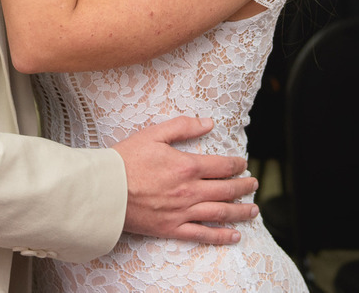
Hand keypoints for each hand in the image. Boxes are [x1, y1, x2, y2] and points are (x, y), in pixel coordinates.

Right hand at [113, 116, 257, 244]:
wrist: (104, 190)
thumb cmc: (125, 160)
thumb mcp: (153, 134)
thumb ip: (183, 126)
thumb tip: (208, 123)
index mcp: (186, 166)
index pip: (222, 165)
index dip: (236, 164)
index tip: (243, 164)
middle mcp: (189, 191)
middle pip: (227, 189)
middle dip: (245, 186)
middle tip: (254, 184)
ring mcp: (182, 212)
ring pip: (221, 212)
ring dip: (241, 211)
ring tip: (253, 210)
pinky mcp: (172, 228)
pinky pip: (202, 234)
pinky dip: (222, 236)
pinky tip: (234, 235)